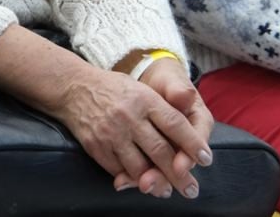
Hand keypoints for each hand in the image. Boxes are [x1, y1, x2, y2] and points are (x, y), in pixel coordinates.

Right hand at [50, 61, 211, 199]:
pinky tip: (140, 182)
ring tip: (166, 191)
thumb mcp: (141, 88)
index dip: (192, 144)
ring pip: (140, 167)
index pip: (175, 124)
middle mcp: (129, 116)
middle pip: (160, 151)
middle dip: (179, 175)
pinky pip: (118, 170)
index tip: (205, 159)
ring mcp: (111, 133)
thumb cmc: (113, 90)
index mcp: (144, 99)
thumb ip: (163, 109)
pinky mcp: (96, 146)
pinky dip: (131, 179)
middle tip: (191, 190)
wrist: (73, 88)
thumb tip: (188, 134)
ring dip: (156, 183)